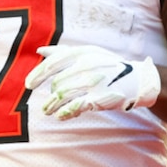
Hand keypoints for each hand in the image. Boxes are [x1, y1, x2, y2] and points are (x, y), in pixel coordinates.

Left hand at [25, 45, 160, 120]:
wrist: (137, 80)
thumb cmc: (109, 66)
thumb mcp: (89, 52)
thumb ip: (63, 52)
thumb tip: (40, 51)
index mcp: (82, 53)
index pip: (53, 63)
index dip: (38, 75)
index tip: (28, 85)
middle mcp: (86, 65)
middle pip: (57, 83)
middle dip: (50, 95)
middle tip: (48, 104)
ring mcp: (92, 82)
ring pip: (62, 96)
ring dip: (52, 106)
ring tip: (48, 112)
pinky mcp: (97, 97)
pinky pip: (74, 106)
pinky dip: (65, 112)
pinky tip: (61, 116)